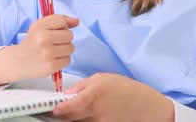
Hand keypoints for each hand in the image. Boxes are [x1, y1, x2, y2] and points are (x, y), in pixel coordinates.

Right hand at [0, 15, 78, 87]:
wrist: (19, 61)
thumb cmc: (32, 41)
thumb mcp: (40, 26)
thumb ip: (59, 20)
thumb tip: (77, 21)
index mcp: (39, 26)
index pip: (62, 21)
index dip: (62, 26)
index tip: (54, 30)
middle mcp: (43, 39)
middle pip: (69, 35)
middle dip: (64, 39)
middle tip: (53, 42)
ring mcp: (47, 54)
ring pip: (71, 48)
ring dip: (65, 50)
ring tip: (53, 51)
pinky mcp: (51, 67)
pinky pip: (68, 60)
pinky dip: (62, 60)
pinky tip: (53, 59)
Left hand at [52, 73, 173, 121]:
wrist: (144, 105)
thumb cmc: (124, 88)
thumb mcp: (101, 78)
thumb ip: (82, 86)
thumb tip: (67, 93)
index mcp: (93, 95)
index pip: (69, 106)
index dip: (57, 110)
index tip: (50, 109)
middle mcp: (95, 111)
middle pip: (70, 118)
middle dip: (59, 115)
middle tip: (51, 111)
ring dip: (70, 119)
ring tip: (65, 112)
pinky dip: (80, 121)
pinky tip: (79, 116)